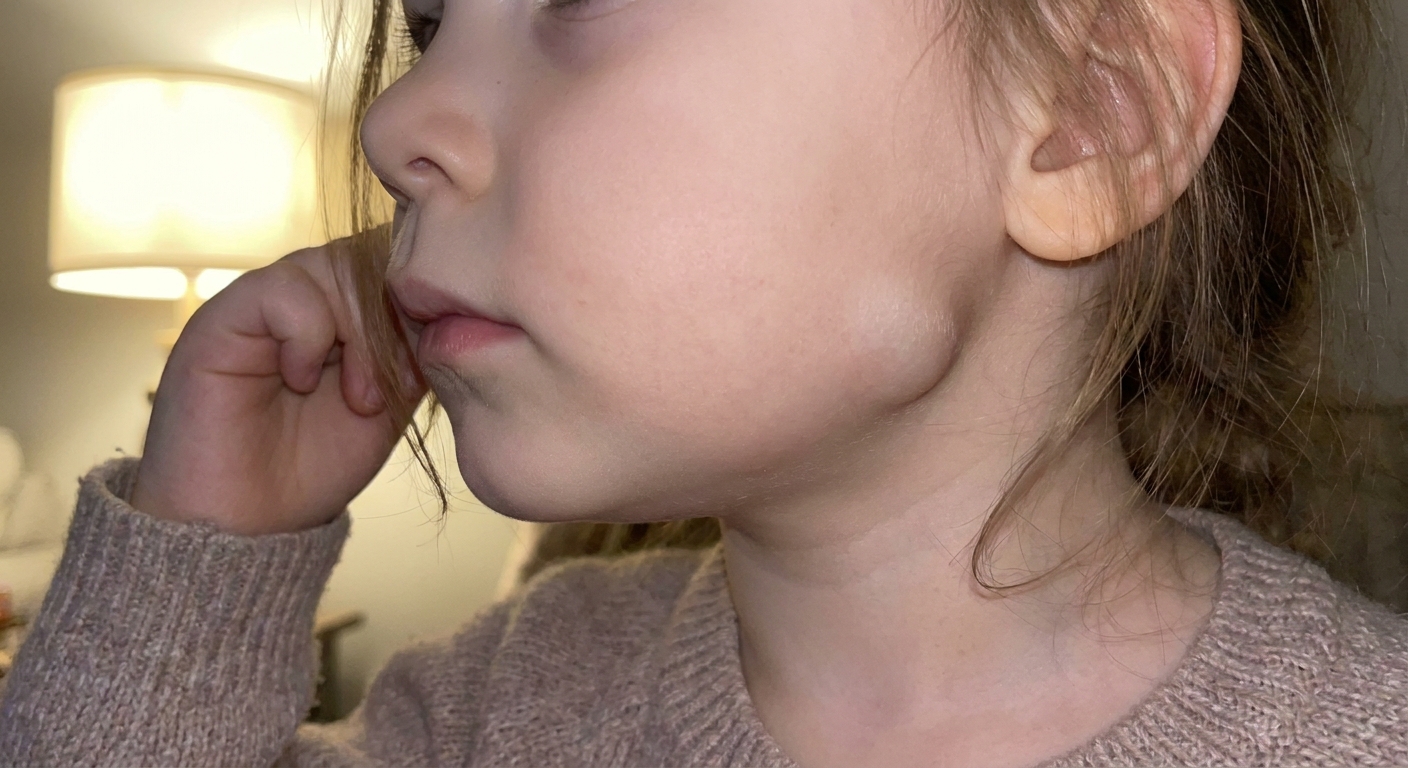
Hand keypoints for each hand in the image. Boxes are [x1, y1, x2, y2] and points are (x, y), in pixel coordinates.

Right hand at [131, 242, 423, 534]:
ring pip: (335, 266)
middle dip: (397, 324)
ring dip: (362, 336)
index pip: (398, 260)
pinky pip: (287, 289)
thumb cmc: (314, 466)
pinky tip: (301, 381)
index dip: (424, 304)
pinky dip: (310, 336)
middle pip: (372, 256)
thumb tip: (445, 306)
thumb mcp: (390, 402)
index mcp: (345, 310)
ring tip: (357, 401)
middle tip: (384, 395)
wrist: (247, 524)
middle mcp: (305, 295)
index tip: (429, 365)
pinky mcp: (224, 316)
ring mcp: (263, 301)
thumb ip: (413, 349)